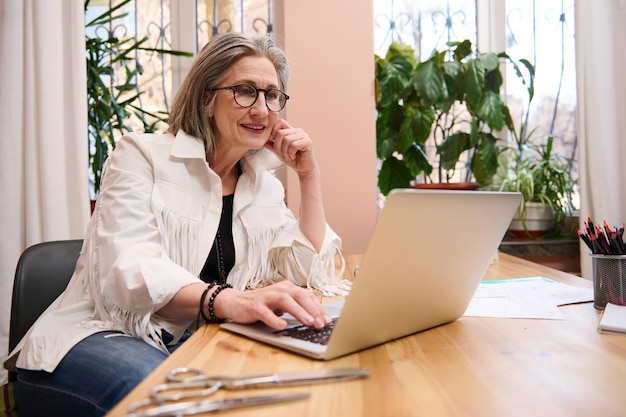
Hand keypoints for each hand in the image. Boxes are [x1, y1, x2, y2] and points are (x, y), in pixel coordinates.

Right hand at [214, 280, 331, 329]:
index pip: (307, 295)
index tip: (327, 320)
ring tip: (308, 322)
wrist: (235, 302)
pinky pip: (266, 312)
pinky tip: (282, 326)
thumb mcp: (280, 304)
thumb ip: (295, 308)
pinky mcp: (254, 306)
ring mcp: (266, 297)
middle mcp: (278, 289)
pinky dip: (274, 319)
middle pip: (299, 295)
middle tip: (321, 323)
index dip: (318, 307)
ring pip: (285, 301)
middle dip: (312, 310)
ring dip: (299, 311)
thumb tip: (315, 319)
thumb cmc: (261, 304)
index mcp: (287, 288)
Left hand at [264, 119, 318, 175]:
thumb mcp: (278, 151)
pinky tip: (294, 156)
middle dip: (278, 146)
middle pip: (281, 132)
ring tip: (288, 156)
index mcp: (290, 130)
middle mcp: (297, 131)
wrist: (303, 169)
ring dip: (285, 151)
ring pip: (287, 139)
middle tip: (281, 153)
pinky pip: (294, 145)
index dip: (273, 130)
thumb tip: (262, 141)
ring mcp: (303, 135)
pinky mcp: (307, 142)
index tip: (272, 141)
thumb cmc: (292, 159)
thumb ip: (271, 145)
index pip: (280, 122)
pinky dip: (291, 153)